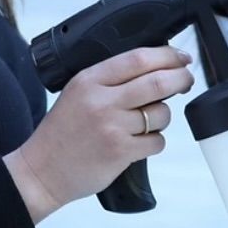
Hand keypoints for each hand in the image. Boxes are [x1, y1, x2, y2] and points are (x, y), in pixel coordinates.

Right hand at [4, 45, 194, 221]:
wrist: (42, 171)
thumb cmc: (61, 134)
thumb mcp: (77, 93)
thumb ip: (109, 80)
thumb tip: (155, 69)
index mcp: (89, 80)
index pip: (138, 58)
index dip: (167, 56)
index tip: (181, 58)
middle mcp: (101, 100)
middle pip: (157, 82)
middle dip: (180, 79)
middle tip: (186, 80)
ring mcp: (112, 126)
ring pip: (161, 114)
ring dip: (162, 117)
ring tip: (144, 124)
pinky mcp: (121, 151)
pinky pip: (157, 141)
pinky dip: (154, 142)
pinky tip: (137, 144)